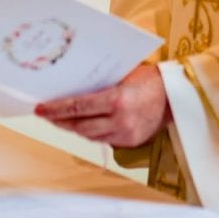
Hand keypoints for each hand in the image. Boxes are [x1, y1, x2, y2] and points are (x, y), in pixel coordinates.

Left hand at [35, 63, 167, 147]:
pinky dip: (91, 132)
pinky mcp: (130, 142)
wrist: (177, 96)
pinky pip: (103, 139)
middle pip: (80, 125)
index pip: (78, 107)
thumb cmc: (152, 80)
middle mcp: (121, 120)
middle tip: (46, 115)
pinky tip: (83, 125)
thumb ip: (101, 83)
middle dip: (60, 121)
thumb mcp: (124, 75)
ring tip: (61, 120)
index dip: (56, 109)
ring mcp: (126, 134)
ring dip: (74, 128)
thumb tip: (72, 86)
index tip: (40, 109)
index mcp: (118, 100)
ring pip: (89, 135)